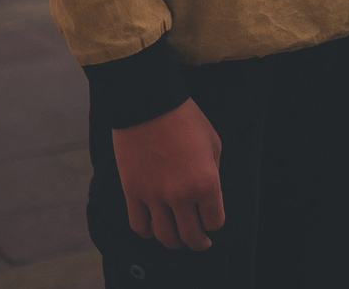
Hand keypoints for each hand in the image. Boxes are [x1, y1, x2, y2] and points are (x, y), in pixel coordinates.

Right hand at [112, 99, 223, 249]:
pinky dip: (148, 232)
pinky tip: (155, 228)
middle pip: (190, 235)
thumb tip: (208, 194)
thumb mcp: (213, 143)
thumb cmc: (186, 119)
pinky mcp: (133, 193)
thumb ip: (213, 173)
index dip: (215, 224)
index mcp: (206, 183)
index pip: (214, 221)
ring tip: (178, 240)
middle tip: (201, 243)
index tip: (213, 222)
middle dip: (198, 243)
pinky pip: (139, 225)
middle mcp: (181, 195)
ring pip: (165, 236)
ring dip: (174, 242)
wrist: (148, 104)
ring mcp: (154, 196)